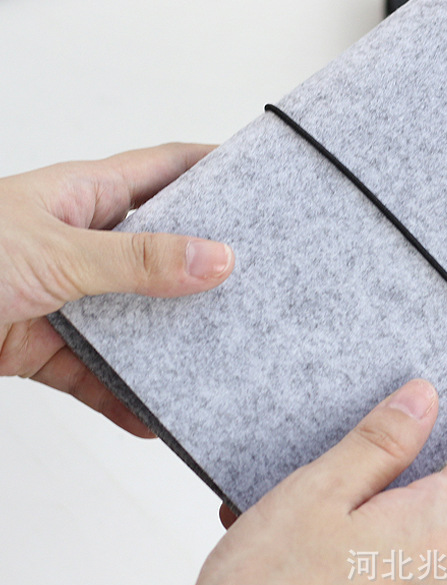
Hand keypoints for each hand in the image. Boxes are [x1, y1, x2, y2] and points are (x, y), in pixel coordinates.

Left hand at [0, 145, 233, 435]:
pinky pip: (96, 373)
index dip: (215, 167)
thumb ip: (138, 261)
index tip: (263, 180)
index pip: (168, 168)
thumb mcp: (54, 250)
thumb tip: (218, 259)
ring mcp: (66, 295)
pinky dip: (123, 397)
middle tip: (261, 280)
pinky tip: (152, 417)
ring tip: (220, 356)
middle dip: (208, 264)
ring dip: (170, 341)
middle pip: (163, 248)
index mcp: (86, 194)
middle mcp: (83, 241)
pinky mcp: (44, 346)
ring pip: (135, 317)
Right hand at [159, 359, 446, 584]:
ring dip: (362, 521)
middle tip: (320, 486)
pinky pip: (390, 572)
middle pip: (441, 495)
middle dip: (392, 479)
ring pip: (407, 534)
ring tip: (289, 533)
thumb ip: (379, 446)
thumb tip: (425, 400)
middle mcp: (442, 578)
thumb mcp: (314, 495)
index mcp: (430, 532)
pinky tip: (304, 565)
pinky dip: (356, 555)